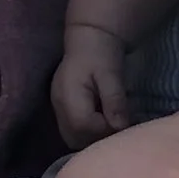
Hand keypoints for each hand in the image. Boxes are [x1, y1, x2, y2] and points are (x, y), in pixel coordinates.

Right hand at [52, 25, 131, 146]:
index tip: (121, 121)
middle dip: (97, 137)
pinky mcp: (62, 110)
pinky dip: (88, 133)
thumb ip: (115, 100)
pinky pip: (73, 131)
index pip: (83, 126)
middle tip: (116, 125)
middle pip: (74, 138)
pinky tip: (102, 121)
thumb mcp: (112, 73)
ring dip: (92, 137)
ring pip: (72, 138)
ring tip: (110, 124)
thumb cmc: (101, 52)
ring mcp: (57, 109)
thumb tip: (120, 127)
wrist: (89, 39)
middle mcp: (58, 105)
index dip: (104, 129)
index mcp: (68, 94)